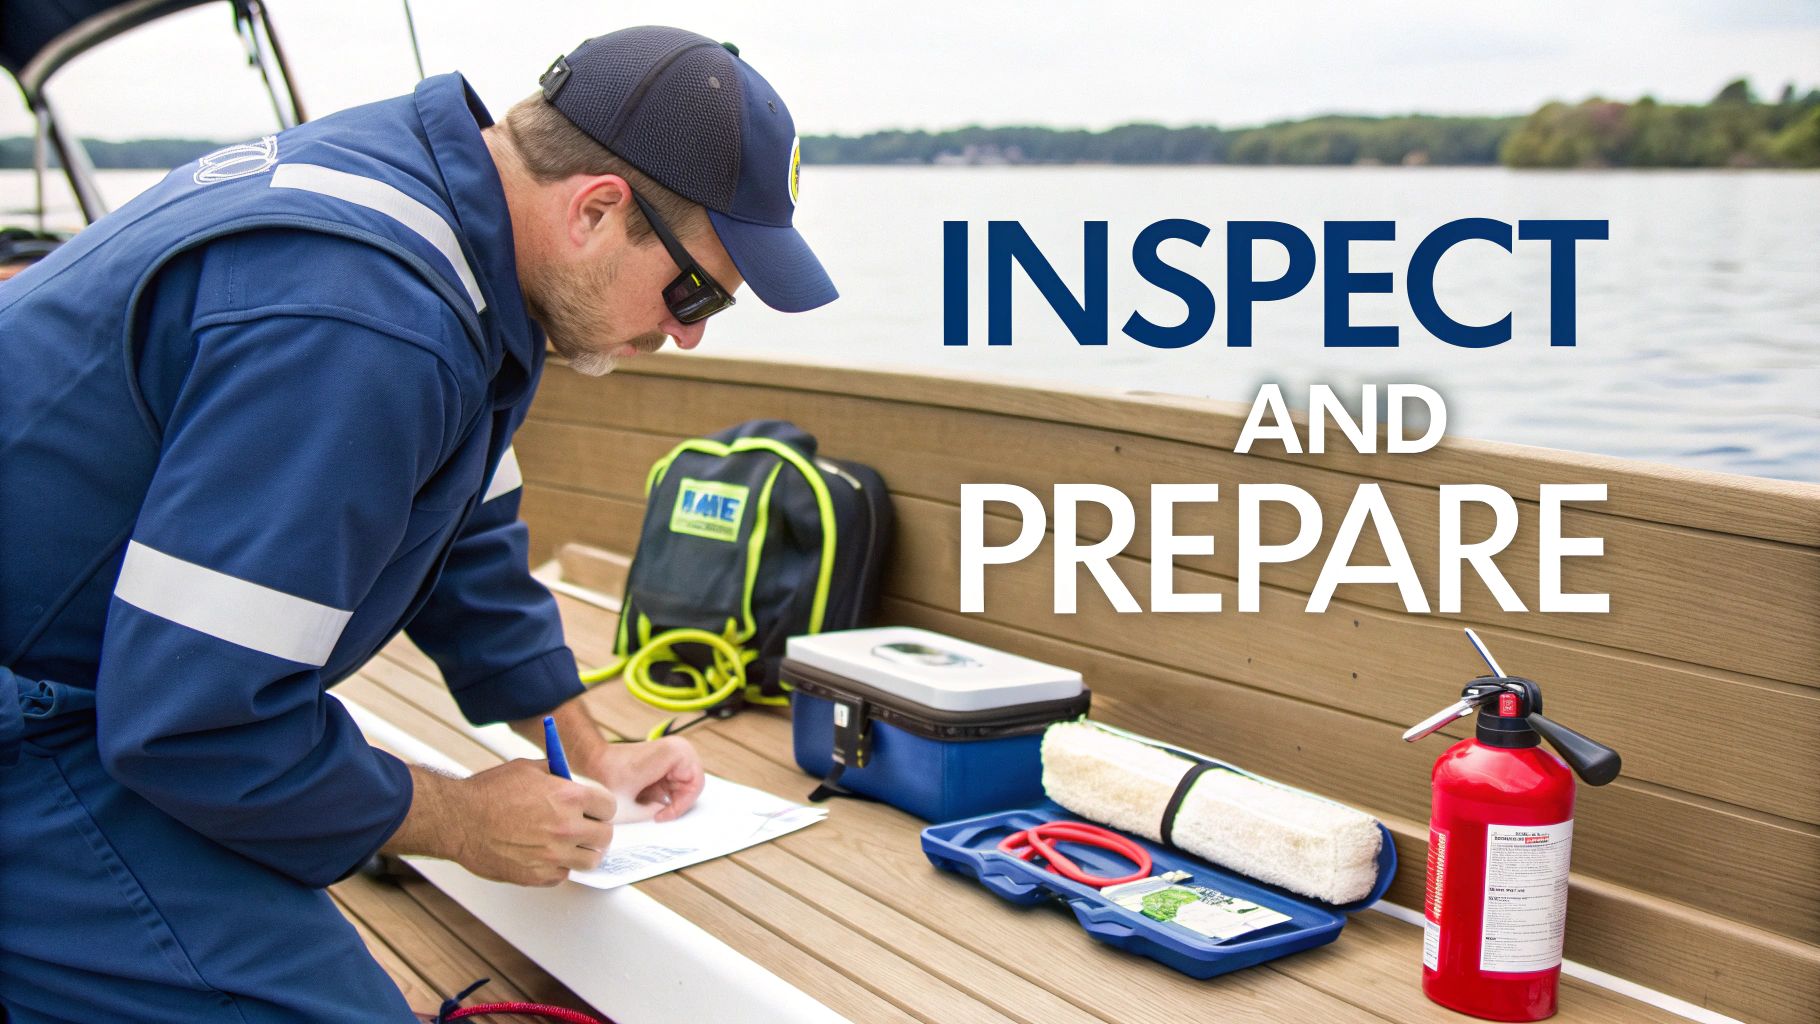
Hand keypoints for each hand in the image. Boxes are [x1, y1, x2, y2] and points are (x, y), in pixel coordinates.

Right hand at [450, 759, 615, 885]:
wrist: (458, 820)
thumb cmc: (487, 793)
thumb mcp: (528, 768)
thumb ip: (557, 774)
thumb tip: (572, 779)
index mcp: (568, 797)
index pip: (609, 807)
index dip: (601, 808)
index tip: (595, 811)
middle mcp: (566, 827)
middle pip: (605, 836)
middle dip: (596, 830)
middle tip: (586, 829)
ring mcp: (553, 854)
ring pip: (590, 861)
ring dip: (582, 852)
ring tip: (569, 845)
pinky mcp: (538, 876)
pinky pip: (563, 875)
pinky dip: (558, 868)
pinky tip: (545, 856)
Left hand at [585, 736, 703, 822]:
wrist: (592, 762)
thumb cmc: (608, 778)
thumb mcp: (630, 806)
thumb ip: (653, 815)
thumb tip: (665, 820)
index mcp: (676, 753)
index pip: (694, 787)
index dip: (679, 806)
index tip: (660, 816)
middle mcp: (678, 749)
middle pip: (690, 786)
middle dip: (674, 803)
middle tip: (657, 815)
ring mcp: (672, 753)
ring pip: (682, 786)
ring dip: (667, 799)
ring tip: (647, 806)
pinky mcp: (664, 760)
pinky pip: (672, 783)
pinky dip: (661, 795)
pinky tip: (644, 799)